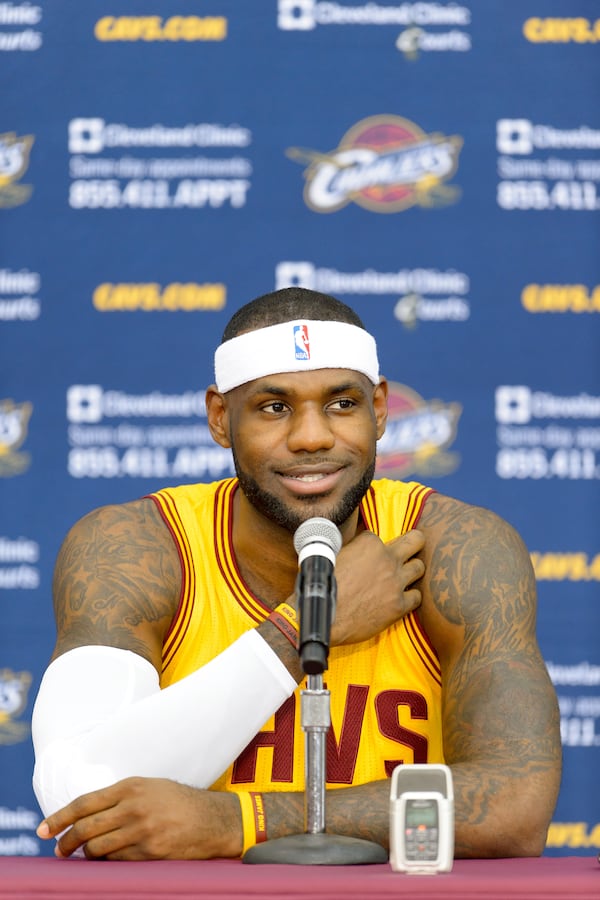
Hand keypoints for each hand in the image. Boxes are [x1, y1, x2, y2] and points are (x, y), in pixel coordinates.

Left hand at [36, 777, 241, 859]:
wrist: (212, 819)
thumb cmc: (179, 802)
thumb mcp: (149, 788)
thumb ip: (120, 797)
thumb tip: (87, 814)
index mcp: (131, 787)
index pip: (85, 803)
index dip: (60, 818)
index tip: (44, 829)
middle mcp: (134, 807)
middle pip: (86, 828)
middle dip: (67, 842)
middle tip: (59, 849)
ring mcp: (142, 831)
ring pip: (98, 848)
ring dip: (86, 855)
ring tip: (84, 855)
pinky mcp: (150, 853)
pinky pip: (117, 862)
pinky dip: (108, 862)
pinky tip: (109, 860)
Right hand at [331, 529, 424, 645]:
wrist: (323, 618)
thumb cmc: (323, 588)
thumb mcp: (333, 556)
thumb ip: (351, 549)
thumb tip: (355, 550)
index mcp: (370, 544)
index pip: (379, 537)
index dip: (373, 547)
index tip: (368, 556)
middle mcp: (387, 559)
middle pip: (416, 540)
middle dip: (415, 542)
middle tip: (412, 547)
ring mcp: (396, 582)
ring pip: (419, 567)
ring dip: (412, 571)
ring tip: (404, 577)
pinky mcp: (399, 605)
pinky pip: (417, 596)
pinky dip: (410, 597)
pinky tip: (401, 599)